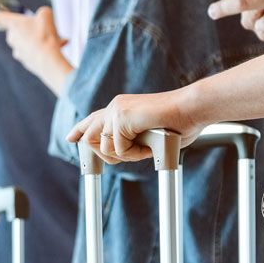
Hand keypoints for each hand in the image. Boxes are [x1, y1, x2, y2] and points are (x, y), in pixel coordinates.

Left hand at [0, 7, 73, 92]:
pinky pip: (35, 52)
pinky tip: (61, 45)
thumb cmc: (44, 35)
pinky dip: (45, 48)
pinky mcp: (25, 61)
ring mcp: (17, 51)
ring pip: (28, 41)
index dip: (3, 12)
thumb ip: (42, 12)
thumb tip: (43, 15)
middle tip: (43, 26)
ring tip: (57, 37)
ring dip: (41, 38)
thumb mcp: (46, 14)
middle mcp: (11, 38)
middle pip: (16, 29)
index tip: (7, 13)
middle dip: (30, 27)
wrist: (47, 60)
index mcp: (12, 24)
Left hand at [67, 90, 201, 164]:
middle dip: (107, 155)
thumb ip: (132, 138)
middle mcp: (115, 107)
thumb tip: (120, 153)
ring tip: (146, 148)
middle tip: (134, 154)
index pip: (93, 119)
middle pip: (90, 137)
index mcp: (120, 107)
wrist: (192, 108)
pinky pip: (119, 149)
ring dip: (126, 155)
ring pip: (104, 147)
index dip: (80, 129)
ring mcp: (117, 111)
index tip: (71, 138)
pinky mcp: (121, 118)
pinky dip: (135, 154)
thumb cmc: (179, 122)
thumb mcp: (148, 132)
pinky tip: (150, 145)